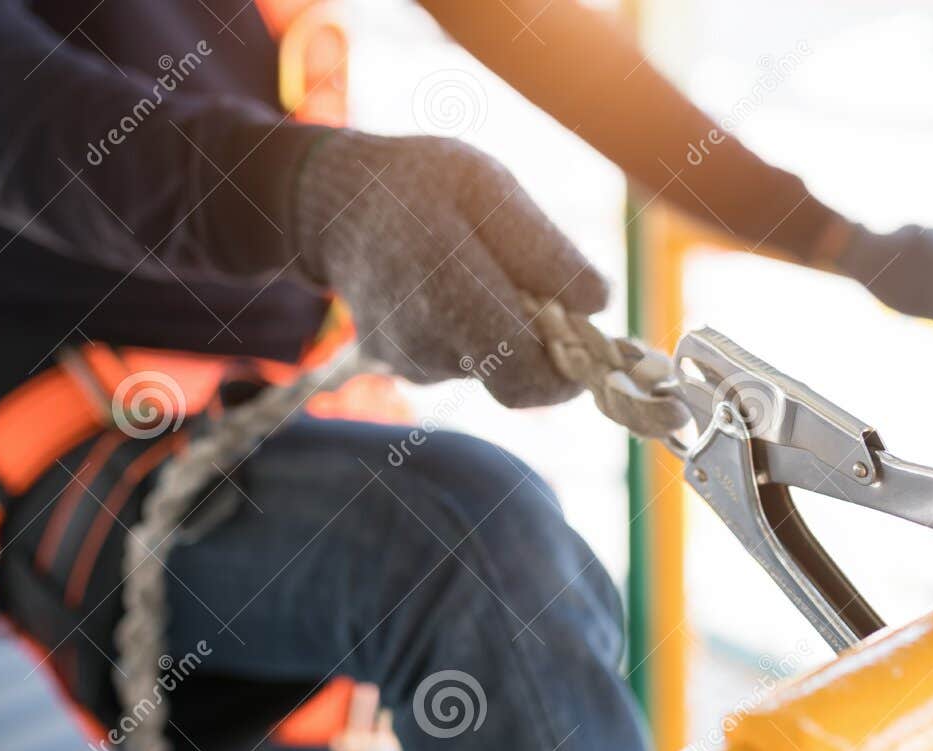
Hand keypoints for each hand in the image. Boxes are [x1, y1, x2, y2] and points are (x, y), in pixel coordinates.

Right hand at [294, 130, 606, 406]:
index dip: (572, 366)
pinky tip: (454, 290)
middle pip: (517, 383)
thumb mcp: (488, 185)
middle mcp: (425, 336)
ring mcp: (410, 359)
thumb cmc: (423, 184)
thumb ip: (543, 248)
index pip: (528, 371)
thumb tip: (598, 303)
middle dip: (547, 354)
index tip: (588, 329)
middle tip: (552, 306)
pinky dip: (475, 335)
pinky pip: (461, 362)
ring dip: (506, 336)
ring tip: (485, 274)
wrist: (334, 206)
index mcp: (449, 284)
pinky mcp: (403, 366)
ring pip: (490, 370)